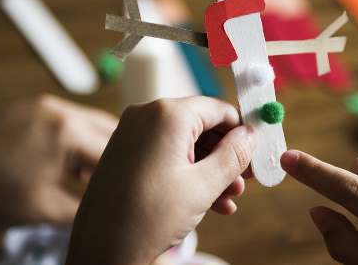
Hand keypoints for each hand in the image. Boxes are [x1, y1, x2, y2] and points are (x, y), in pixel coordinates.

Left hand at [0, 95, 116, 225]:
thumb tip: (108, 214)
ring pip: (87, 124)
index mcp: (67, 132)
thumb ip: (83, 210)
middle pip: (108, 130)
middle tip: (126, 183)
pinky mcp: (25, 110)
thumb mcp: (42, 211)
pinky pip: (64, 122)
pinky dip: (74, 141)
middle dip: (120, 157)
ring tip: (97, 179)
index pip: (116, 152)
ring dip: (97, 148)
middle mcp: (58, 110)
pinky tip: (69, 166)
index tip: (138, 191)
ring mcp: (40, 106)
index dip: (129, 175)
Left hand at [66, 97, 254, 264]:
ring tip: (230, 198)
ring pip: (184, 144)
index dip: (241, 131)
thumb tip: (250, 136)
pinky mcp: (124, 153)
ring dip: (210, 169)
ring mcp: (132, 134)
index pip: (218, 109)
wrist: (100, 249)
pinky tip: (209, 202)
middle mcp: (146, 116)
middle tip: (246, 180)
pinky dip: (187, 174)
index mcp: (167, 114)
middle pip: (201, 126)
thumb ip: (233, 156)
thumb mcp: (203, 186)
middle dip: (226, 155)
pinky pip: (165, 155)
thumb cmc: (148, 217)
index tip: (257, 152)